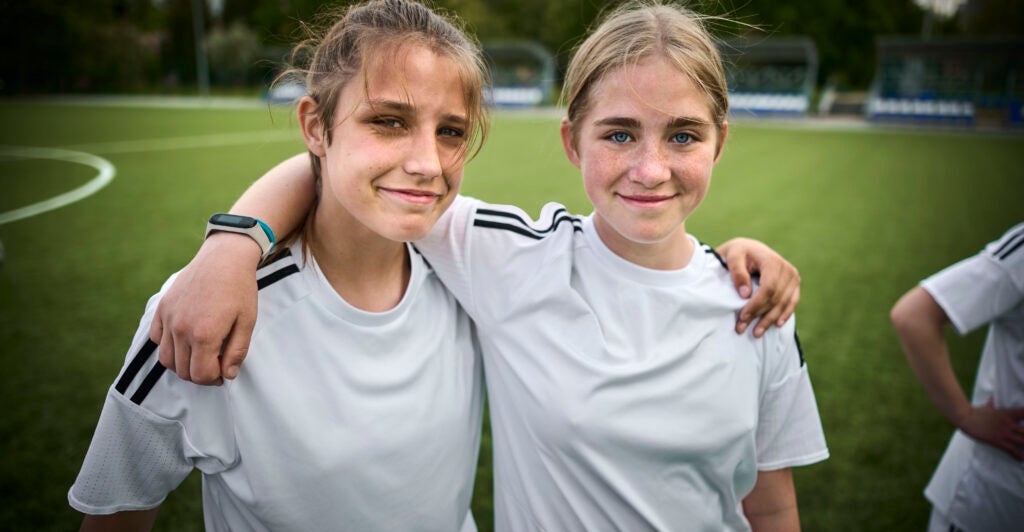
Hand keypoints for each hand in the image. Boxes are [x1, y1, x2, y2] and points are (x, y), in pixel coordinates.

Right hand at [149, 233, 261, 384]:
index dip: (213, 379)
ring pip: (166, 359)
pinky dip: (168, 346)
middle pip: (182, 370)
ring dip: (183, 364)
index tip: (223, 373)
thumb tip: (227, 374)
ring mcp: (168, 317)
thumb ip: (237, 351)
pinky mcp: (162, 307)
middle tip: (215, 366)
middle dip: (200, 375)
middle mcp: (181, 328)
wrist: (224, 257)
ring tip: (200, 356)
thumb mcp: (247, 321)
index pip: (201, 375)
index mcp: (204, 334)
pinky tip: (185, 340)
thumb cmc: (240, 288)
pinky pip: (157, 339)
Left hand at [717, 238, 800, 337]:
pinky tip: (777, 324)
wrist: (749, 249)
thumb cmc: (738, 253)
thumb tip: (745, 294)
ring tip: (756, 333)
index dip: (756, 304)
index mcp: (773, 261)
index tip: (742, 316)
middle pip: (775, 298)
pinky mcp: (794, 285)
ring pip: (783, 304)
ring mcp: (793, 278)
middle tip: (741, 328)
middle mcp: (787, 269)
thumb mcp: (732, 257)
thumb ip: (737, 272)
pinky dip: (785, 314)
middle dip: (759, 315)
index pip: (769, 288)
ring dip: (770, 320)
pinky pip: (792, 302)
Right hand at [958, 399, 1023, 460]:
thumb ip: (995, 401)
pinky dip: (1018, 456)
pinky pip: (1012, 450)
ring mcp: (1004, 433)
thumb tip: (995, 394)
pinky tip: (1022, 459)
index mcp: (1008, 413)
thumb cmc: (977, 411)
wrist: (966, 417)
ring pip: (1023, 441)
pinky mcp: (998, 441)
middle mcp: (1009, 423)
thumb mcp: (988, 405)